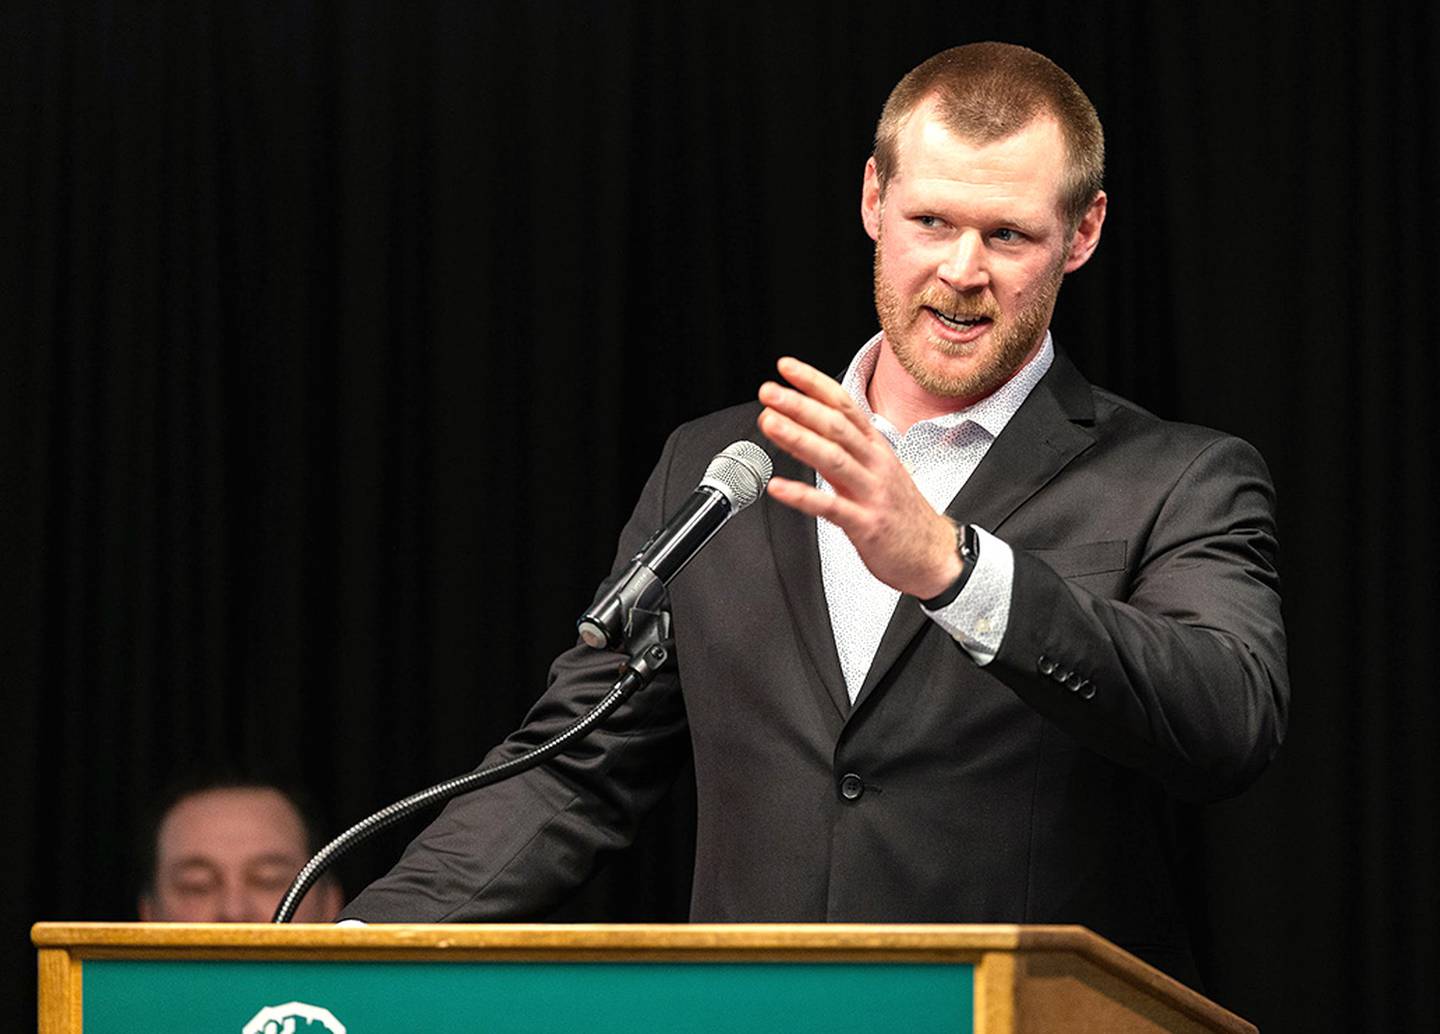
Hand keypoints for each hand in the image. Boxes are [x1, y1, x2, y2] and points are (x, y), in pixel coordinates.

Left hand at [757, 356, 961, 598]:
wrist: (935, 554)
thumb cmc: (902, 512)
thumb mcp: (878, 471)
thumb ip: (845, 450)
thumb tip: (810, 428)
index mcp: (876, 448)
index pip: (844, 406)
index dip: (815, 384)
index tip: (787, 368)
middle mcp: (875, 464)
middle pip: (836, 426)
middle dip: (800, 405)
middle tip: (770, 392)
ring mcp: (871, 493)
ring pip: (833, 458)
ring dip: (798, 438)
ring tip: (770, 423)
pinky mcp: (867, 524)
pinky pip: (830, 507)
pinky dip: (802, 495)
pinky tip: (778, 487)